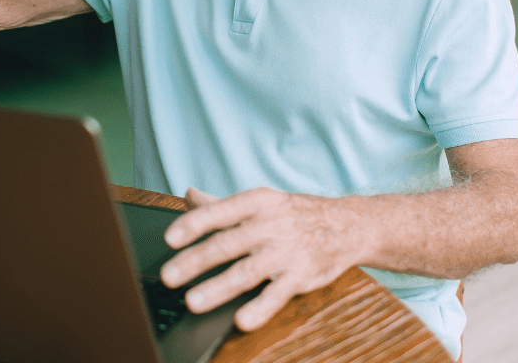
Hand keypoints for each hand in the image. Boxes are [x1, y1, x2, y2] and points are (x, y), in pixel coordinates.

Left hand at [159, 187, 362, 331]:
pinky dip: (260, 308)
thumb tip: (189, 196)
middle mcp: (271, 226)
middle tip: (168, 276)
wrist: (349, 225)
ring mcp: (286, 252)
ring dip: (218, 288)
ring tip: (193, 301)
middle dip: (195, 261)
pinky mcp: (301, 276)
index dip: (194, 224)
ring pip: (247, 271)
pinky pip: (277, 294)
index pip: (221, 212)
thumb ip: (222, 204)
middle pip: (227, 244)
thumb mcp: (263, 201)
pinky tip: (241, 320)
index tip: (170, 238)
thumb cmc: (297, 214)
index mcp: (258, 203)